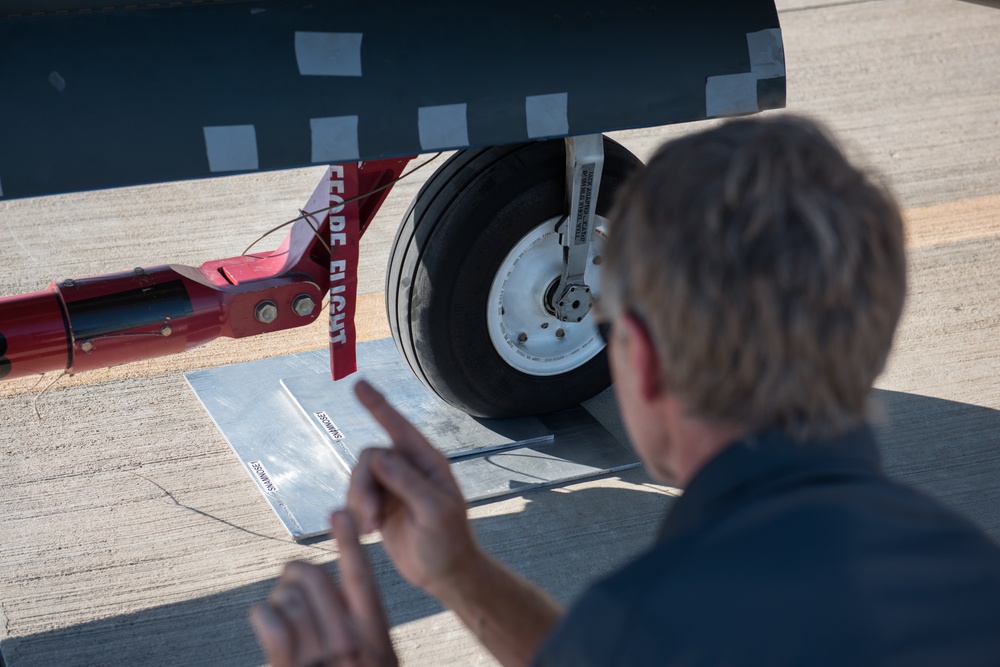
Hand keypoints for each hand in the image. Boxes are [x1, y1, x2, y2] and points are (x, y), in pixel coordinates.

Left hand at [250, 511, 397, 666]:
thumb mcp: (379, 657)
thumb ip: (366, 625)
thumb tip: (339, 590)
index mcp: (374, 636)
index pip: (361, 578)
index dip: (349, 543)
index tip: (341, 514)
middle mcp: (347, 644)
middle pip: (313, 578)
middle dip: (294, 573)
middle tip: (289, 581)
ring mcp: (318, 659)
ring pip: (287, 597)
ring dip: (277, 600)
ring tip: (282, 615)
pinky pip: (268, 620)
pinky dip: (262, 614)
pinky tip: (265, 620)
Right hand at [347, 380, 481, 598]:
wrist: (444, 573)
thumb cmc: (448, 541)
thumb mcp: (434, 511)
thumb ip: (407, 482)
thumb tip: (378, 456)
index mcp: (429, 462)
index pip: (400, 428)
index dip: (378, 406)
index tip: (358, 385)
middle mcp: (409, 468)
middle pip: (370, 457)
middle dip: (363, 486)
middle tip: (370, 518)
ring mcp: (393, 485)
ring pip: (358, 477)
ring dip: (359, 502)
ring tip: (371, 528)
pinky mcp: (379, 504)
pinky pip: (354, 496)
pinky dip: (356, 512)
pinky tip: (368, 531)